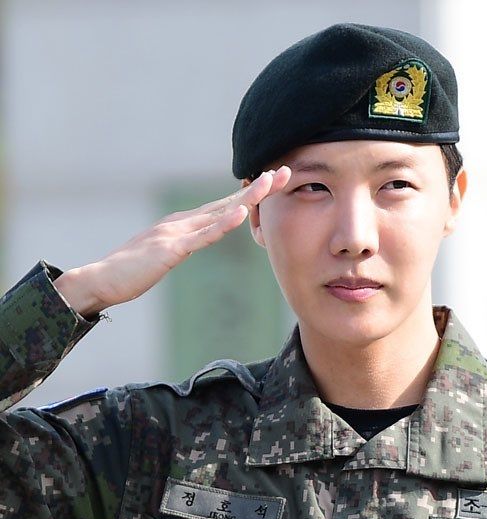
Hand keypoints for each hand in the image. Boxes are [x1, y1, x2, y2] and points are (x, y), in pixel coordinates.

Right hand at [55, 167, 291, 316]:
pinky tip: (242, 213)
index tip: (274, 182)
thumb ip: (183, 243)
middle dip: (258, 188)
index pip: (223, 206)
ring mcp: (176, 233)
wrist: (102, 279)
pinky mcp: (170, 249)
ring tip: (271, 183)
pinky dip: (223, 224)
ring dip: (247, 198)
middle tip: (285, 172)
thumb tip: (199, 239)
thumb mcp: (165, 254)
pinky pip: (202, 236)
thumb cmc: (131, 271)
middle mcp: (182, 222)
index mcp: (182, 224)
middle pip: (227, 202)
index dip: (250, 194)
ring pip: (219, 213)